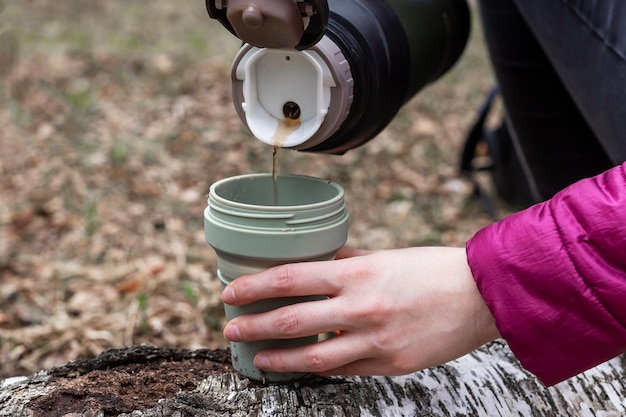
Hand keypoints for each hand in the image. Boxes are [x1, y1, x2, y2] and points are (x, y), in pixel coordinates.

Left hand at [221, 246, 499, 375]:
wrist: (482, 296)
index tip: (231, 292)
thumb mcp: (385, 256)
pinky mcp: (390, 365)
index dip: (254, 286)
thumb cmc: (433, 270)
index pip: (290, 279)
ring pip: (313, 358)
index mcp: (357, 274)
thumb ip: (347, 262)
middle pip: (292, 321)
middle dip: (254, 325)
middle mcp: (360, 308)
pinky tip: (303, 366)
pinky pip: (345, 370)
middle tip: (230, 328)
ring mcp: (375, 341)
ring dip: (278, 358)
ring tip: (257, 357)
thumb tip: (317, 263)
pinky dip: (320, 369)